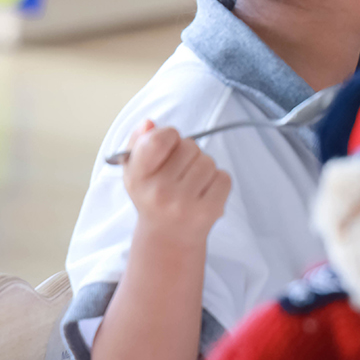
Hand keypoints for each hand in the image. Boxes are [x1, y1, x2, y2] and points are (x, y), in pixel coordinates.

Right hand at [122, 121, 230, 241]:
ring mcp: (185, 204)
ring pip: (208, 161)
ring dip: (204, 167)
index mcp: (138, 178)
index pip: (157, 140)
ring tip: (191, 184)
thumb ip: (139, 142)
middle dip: (188, 153)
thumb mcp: (136, 170)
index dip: (169, 135)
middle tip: (180, 172)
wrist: (168, 236)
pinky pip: (224, 177)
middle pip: (190, 146)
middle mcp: (159, 193)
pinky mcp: (210, 211)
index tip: (169, 145)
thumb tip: (149, 123)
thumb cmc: (153, 195)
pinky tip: (204, 193)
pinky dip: (218, 181)